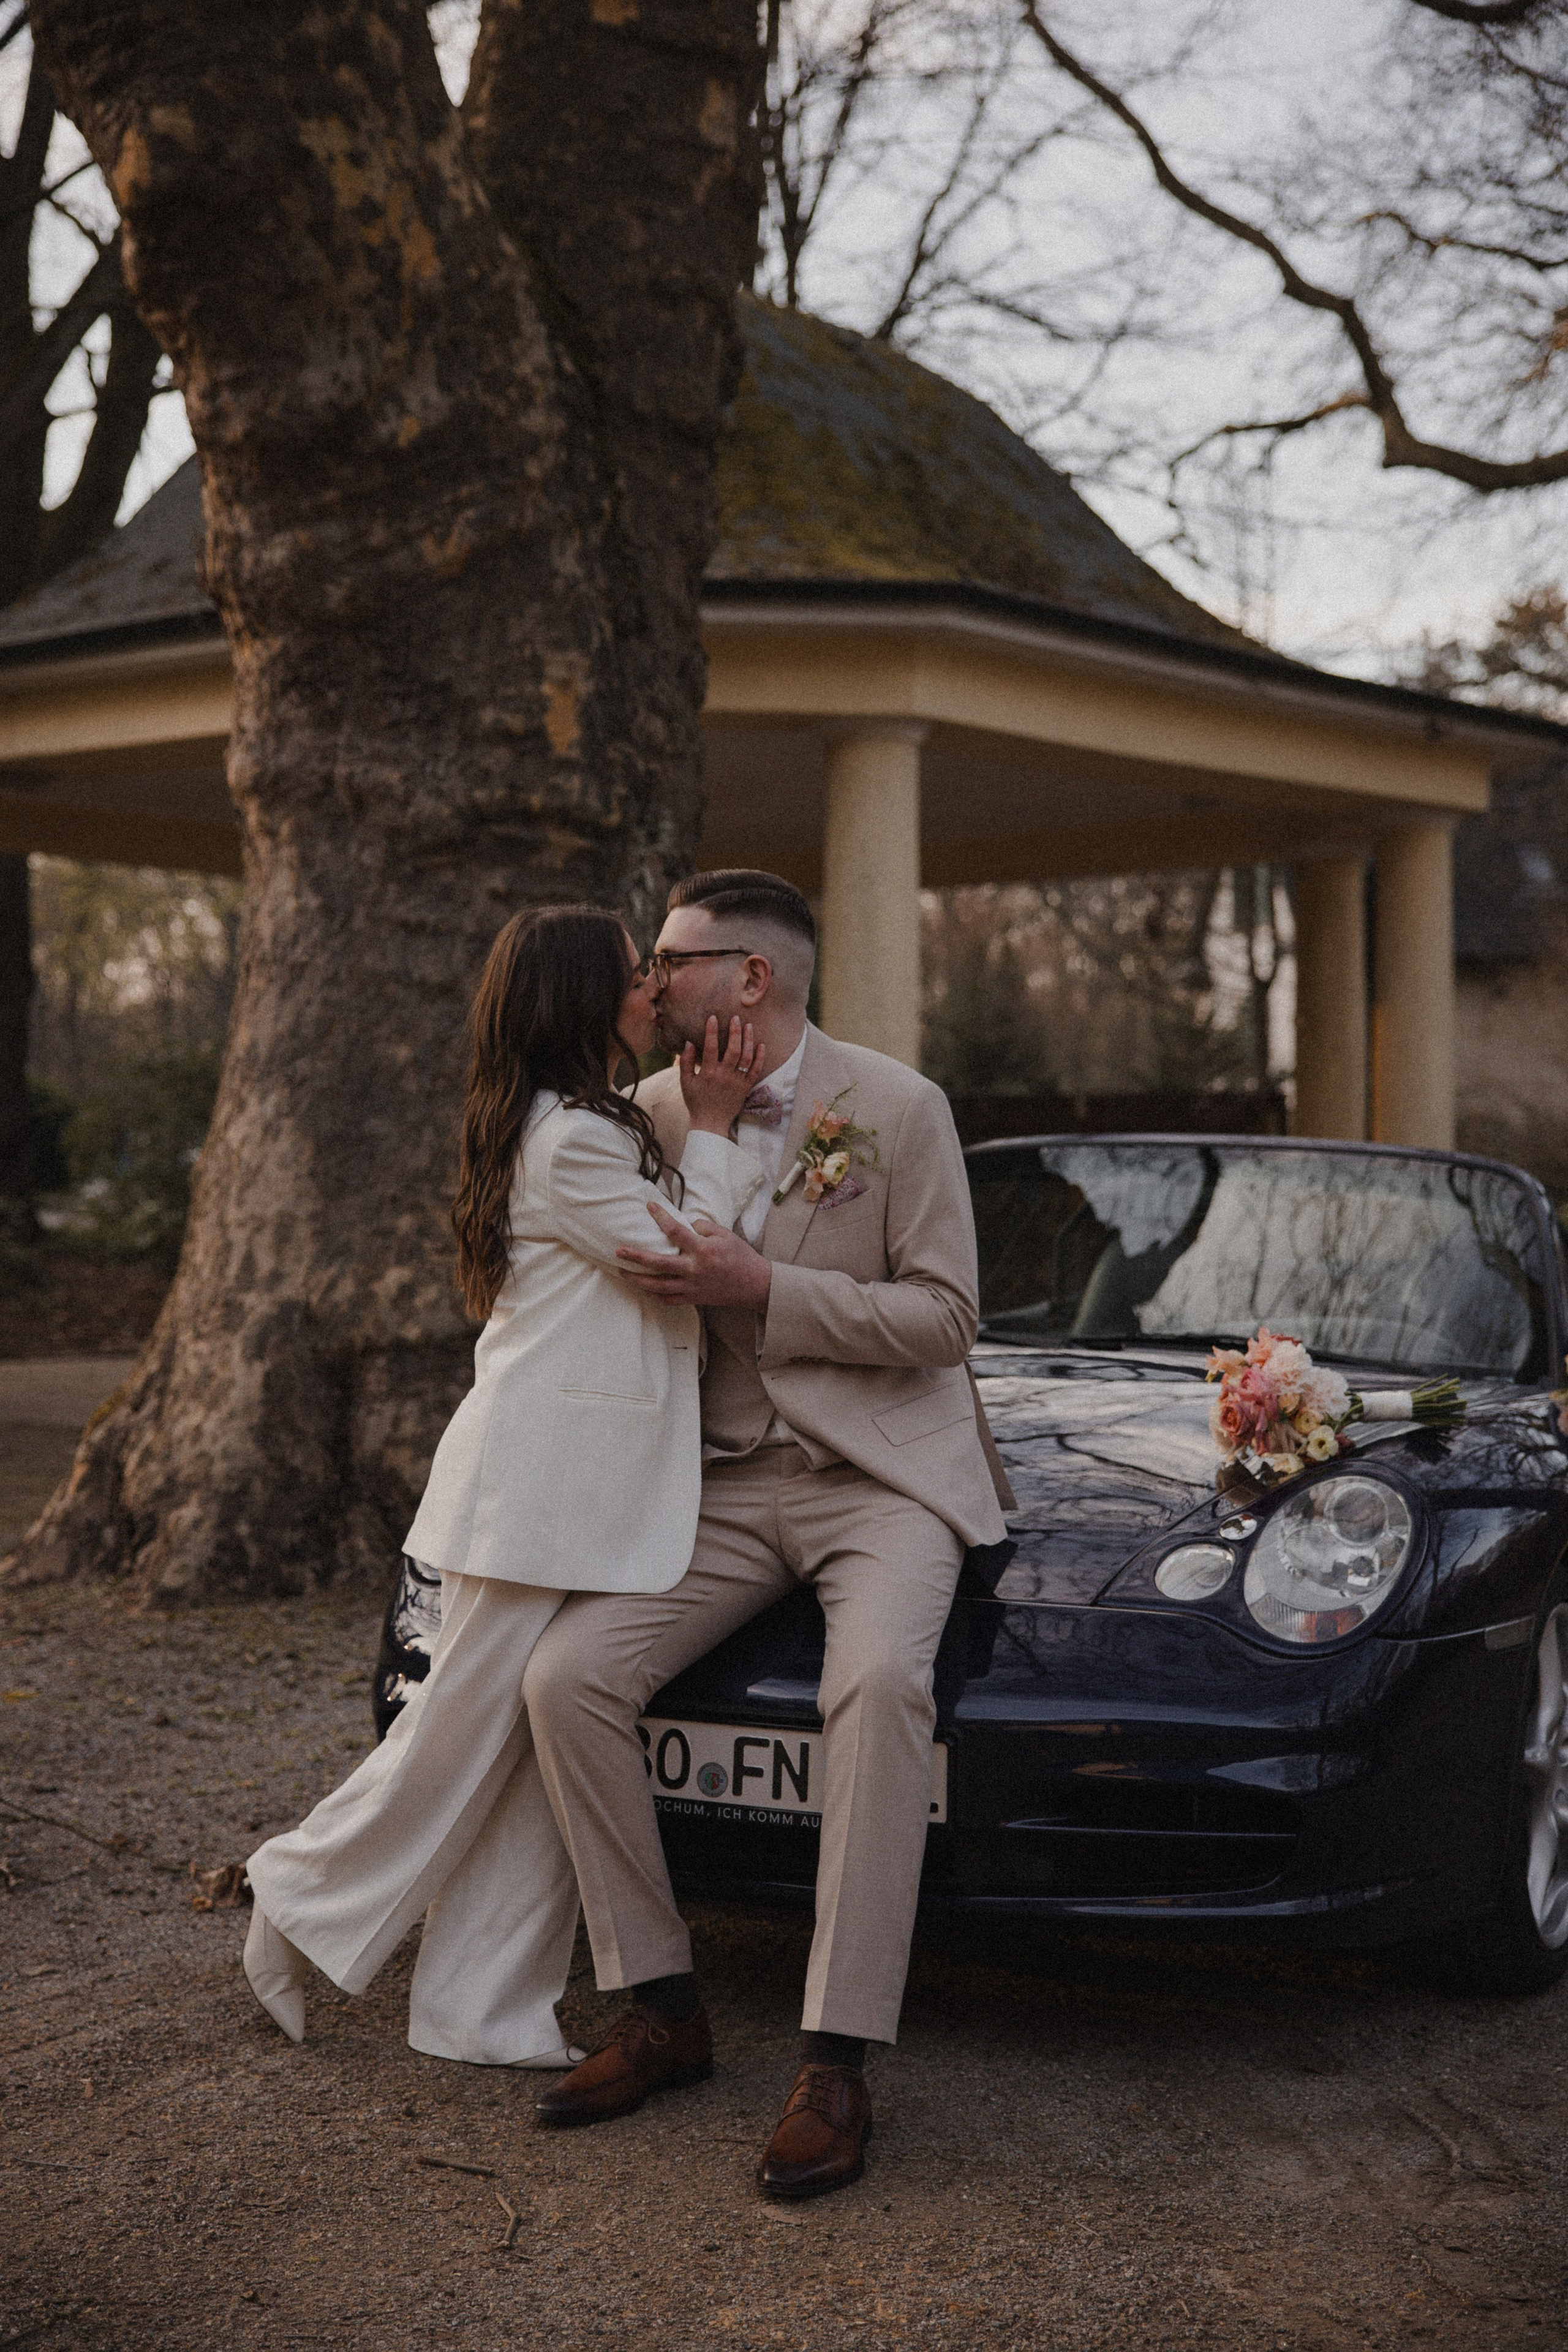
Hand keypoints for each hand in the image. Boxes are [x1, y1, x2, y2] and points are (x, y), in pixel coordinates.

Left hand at [617, 1199, 772, 1309]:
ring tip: (622, 1272)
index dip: (661, 1217)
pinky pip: (668, 1299)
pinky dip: (655, 1295)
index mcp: (702, 1250)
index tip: (649, 1206)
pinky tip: (644, 1289)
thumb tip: (684, 1225)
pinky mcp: (693, 1298)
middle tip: (618, 1251)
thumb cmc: (741, 1257)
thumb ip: (703, 1227)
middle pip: (657, 1263)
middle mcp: (693, 1269)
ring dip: (637, 1279)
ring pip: (657, 1286)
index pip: (675, 1231)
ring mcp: (691, 1286)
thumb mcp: (725, 1234)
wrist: (755, 1285)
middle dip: (635, 1257)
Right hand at [680, 1016, 767, 1136]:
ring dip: (749, 1040)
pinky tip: (761, 1044)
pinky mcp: (746, 1088)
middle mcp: (724, 1076)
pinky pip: (756, 1070)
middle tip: (736, 1017)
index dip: (711, 1031)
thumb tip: (689, 1042)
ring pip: (747, 1058)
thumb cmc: (696, 1101)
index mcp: (708, 1073)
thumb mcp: (685, 1082)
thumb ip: (686, 1062)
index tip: (713, 1017)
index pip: (710, 1047)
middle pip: (733, 1049)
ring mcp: (737, 1082)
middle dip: (735, 1031)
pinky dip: (760, 1057)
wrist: (710, 1123)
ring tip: (749, 1026)